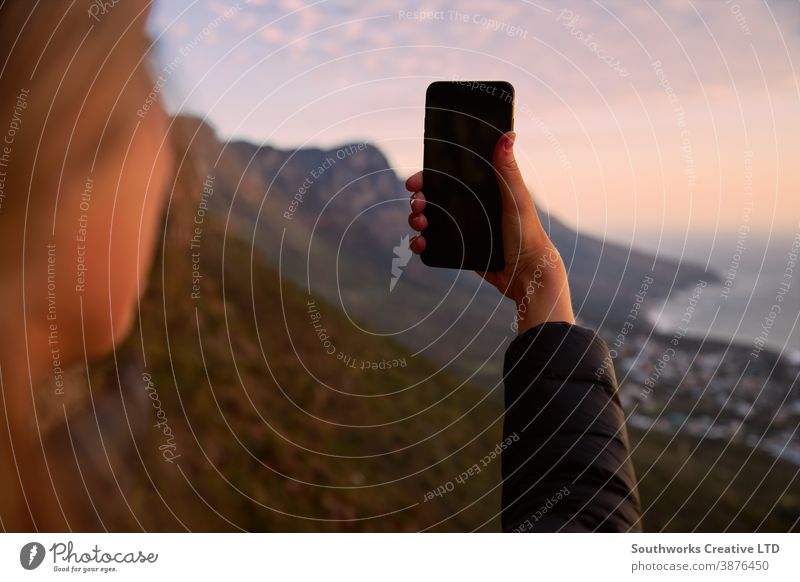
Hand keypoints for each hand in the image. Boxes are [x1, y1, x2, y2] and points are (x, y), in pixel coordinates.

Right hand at [406, 131, 574, 333]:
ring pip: (428, 220)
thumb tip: (509, 134)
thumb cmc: (526, 232)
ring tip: (420, 224)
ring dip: (415, 220)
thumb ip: (508, 169)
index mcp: (480, 190)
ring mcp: (461, 229)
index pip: (447, 178)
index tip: (415, 182)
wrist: (525, 272)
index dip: (428, 177)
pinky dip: (419, 243)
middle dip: (418, 201)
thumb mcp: (516, 198)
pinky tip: (420, 243)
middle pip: (432, 198)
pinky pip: (431, 244)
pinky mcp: (458, 250)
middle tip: (418, 205)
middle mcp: (468, 208)